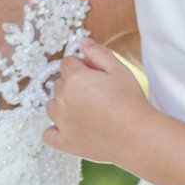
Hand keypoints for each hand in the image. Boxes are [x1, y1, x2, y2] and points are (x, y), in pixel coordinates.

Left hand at [44, 41, 149, 170]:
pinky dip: (54, 130)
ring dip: (62, 105)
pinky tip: (69, 127)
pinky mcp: (65, 142)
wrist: (137, 136)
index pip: (67, 63)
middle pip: (58, 84)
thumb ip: (98, 53)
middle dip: (72, 85)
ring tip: (85, 110)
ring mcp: (62, 122)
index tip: (94, 75)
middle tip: (95, 94)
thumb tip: (83, 42)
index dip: (81, 66)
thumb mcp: (118, 70)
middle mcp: (63, 99)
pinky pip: (48, 134)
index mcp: (75, 78)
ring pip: (51, 106)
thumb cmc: (131, 102)